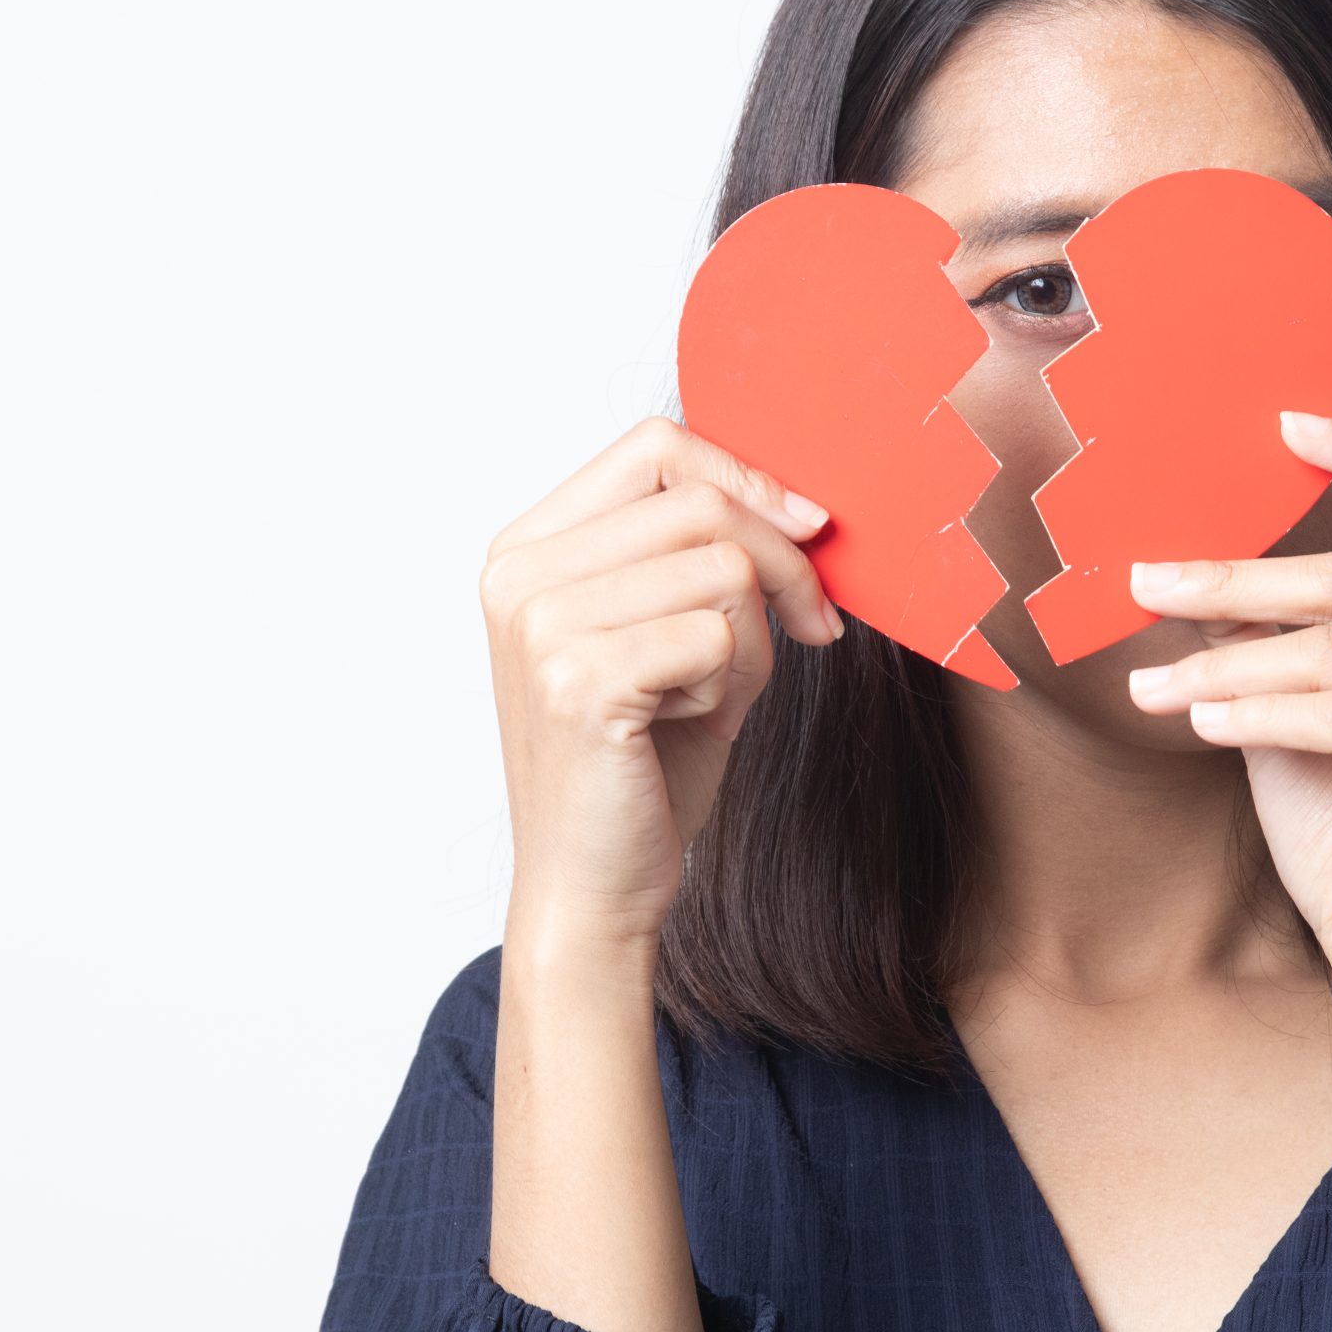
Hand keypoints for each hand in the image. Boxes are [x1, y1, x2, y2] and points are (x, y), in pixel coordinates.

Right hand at [480, 414, 842, 948]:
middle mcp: (519, 572)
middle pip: (702, 501)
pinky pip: (719, 635)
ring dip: (753, 641)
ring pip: (724, 568)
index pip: (656, 446)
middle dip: (783, 565)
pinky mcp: (580, 678)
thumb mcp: (673, 630)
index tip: (809, 531)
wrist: (594, 885)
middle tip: (812, 630)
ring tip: (710, 696)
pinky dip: (734, 684)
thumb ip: (705, 553)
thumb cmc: (643, 762)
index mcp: (528, 547)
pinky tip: (686, 724)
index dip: (748, 478)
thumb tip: (801, 504)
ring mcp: (540, 622)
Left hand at [1122, 411, 1331, 1025]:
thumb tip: (1190, 568)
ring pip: (1331, 650)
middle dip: (1233, 578)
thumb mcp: (1298, 718)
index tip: (1285, 420)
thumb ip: (1274, 643)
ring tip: (1151, 685)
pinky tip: (1197, 720)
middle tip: (1141, 582)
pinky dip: (1253, 711)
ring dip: (1222, 662)